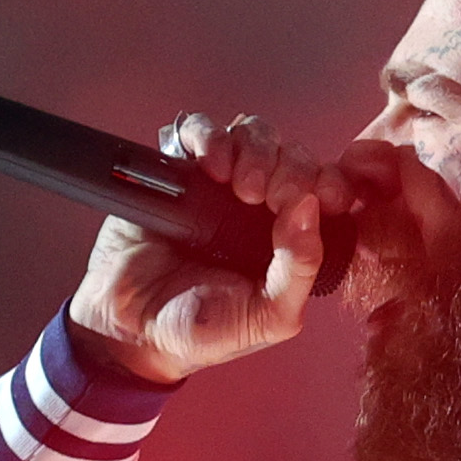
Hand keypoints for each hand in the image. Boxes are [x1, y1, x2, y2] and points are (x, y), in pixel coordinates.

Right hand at [67, 112, 355, 385]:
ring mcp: (221, 183)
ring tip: (237, 185)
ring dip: (254, 149)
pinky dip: (209, 136)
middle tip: (266, 197)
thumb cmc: (202, 330)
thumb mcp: (267, 317)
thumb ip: (298, 270)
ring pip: (254, 133)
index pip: (326, 190)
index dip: (328, 183)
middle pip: (293, 154)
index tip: (318, 198)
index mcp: (291, 238)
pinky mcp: (180, 169)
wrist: (132, 328)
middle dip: (288, 168)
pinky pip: (200, 130)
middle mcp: (262, 205)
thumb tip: (311, 206)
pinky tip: (209, 165)